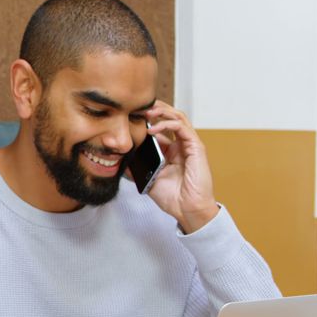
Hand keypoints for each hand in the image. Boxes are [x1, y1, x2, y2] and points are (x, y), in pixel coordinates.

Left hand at [143, 101, 218, 232]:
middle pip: (170, 118)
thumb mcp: (148, 180)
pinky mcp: (196, 147)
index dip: (147, 121)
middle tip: (138, 107)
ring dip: (161, 112)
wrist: (188, 209)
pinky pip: (182, 128)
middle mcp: (180, 145)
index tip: (130, 117)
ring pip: (178, 118)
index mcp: (171, 151)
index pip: (160, 128)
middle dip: (155, 110)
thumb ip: (137, 169)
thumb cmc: (173, 198)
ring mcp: (189, 145)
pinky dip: (167, 124)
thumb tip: (120, 162)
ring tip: (145, 111)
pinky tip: (153, 128)